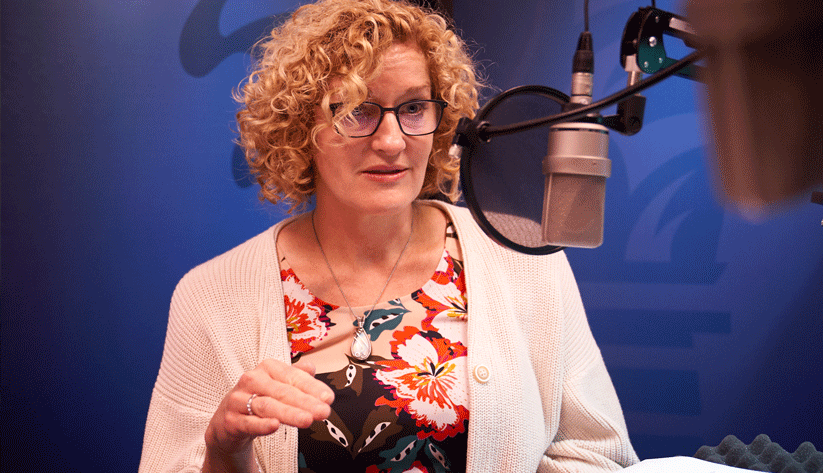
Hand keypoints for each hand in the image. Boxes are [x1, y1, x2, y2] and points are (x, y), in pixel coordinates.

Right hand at [204, 359, 333, 464]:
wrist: (229, 420)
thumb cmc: (258, 398)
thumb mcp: (278, 385)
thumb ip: (296, 376)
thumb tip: (311, 368)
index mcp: (267, 368)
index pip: (293, 376)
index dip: (312, 387)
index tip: (329, 398)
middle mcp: (252, 380)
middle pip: (283, 391)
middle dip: (305, 402)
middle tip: (324, 411)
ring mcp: (239, 399)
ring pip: (267, 406)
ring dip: (289, 413)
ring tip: (307, 420)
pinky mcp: (231, 420)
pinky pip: (248, 422)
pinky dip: (262, 424)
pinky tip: (275, 426)